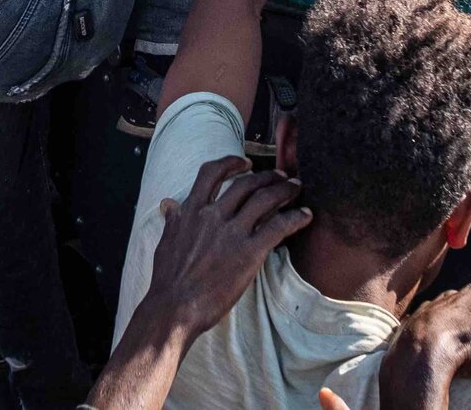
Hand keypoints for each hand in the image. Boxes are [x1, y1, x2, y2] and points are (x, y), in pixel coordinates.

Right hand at [133, 156, 310, 342]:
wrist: (174, 308)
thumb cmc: (168, 279)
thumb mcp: (165, 242)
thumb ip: (173, 220)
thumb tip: (169, 203)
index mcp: (192, 211)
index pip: (211, 173)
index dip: (231, 163)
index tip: (245, 162)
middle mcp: (214, 215)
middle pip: (247, 183)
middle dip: (267, 176)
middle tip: (281, 176)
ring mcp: (232, 233)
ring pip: (265, 199)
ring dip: (284, 190)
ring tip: (296, 188)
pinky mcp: (249, 253)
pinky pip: (278, 227)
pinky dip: (295, 218)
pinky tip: (306, 215)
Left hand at [379, 277, 470, 409]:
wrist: (419, 354)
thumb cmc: (469, 340)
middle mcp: (453, 297)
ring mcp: (431, 312)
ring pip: (449, 310)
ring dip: (459, 321)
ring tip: (470, 342)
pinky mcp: (412, 331)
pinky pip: (427, 328)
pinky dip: (436, 335)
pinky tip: (441, 350)